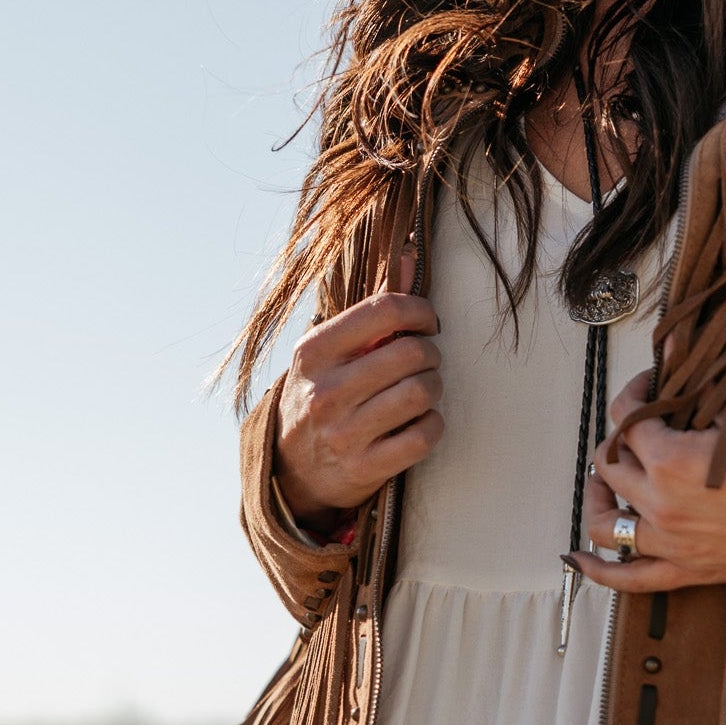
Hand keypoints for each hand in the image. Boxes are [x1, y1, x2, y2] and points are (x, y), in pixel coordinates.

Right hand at [273, 245, 442, 532]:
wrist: (291, 468)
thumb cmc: (322, 394)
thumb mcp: (332, 350)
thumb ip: (374, 308)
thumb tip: (412, 256)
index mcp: (313, 352)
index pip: (384, 311)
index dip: (420, 311)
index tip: (427, 321)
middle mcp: (325, 392)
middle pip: (412, 354)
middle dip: (430, 354)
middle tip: (424, 360)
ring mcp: (344, 433)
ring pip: (422, 393)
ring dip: (434, 388)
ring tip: (422, 389)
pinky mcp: (365, 468)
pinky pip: (424, 436)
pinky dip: (433, 424)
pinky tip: (420, 420)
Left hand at [568, 370, 725, 591]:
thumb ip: (701, 385)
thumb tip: (675, 341)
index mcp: (670, 460)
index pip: (629, 417)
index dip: (635, 393)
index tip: (649, 386)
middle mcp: (659, 503)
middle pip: (610, 465)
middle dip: (618, 441)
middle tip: (636, 433)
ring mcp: (668, 542)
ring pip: (605, 523)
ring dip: (598, 499)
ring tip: (606, 485)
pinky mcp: (684, 571)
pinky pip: (628, 579)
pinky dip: (597, 571)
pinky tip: (576, 558)